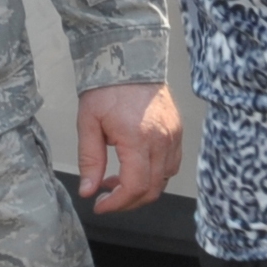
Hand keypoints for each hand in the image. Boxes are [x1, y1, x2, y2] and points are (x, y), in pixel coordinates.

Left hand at [77, 81, 182, 212]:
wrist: (130, 60)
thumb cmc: (107, 89)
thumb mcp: (88, 124)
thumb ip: (89, 160)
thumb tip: (88, 190)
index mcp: (137, 138)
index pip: (135, 186)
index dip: (117, 203)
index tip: (100, 205)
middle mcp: (161, 140)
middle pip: (152, 189)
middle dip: (128, 202)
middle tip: (107, 198)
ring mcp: (173, 136)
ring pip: (164, 180)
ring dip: (141, 189)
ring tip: (118, 180)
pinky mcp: (177, 132)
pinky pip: (172, 164)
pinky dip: (155, 174)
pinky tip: (136, 167)